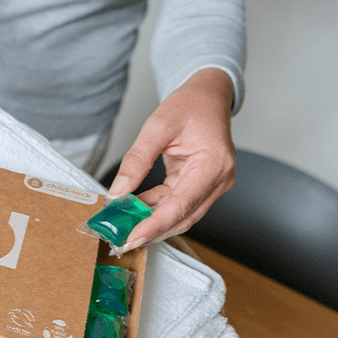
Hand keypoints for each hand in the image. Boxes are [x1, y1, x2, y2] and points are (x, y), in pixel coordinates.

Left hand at [106, 68, 236, 251]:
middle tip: (121, 242)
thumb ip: (136, 160)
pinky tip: (135, 210)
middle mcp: (219, 179)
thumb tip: (118, 191)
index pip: (181, 205)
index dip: (154, 225)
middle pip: (183, 217)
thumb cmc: (190, 105)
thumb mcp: (157, 125)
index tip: (131, 238)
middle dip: (152, 231)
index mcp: (214, 164)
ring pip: (181, 214)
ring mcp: (213, 184)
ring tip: (124, 228)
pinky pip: (177, 203)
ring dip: (153, 222)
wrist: (207, 95)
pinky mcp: (202, 185)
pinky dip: (156, 208)